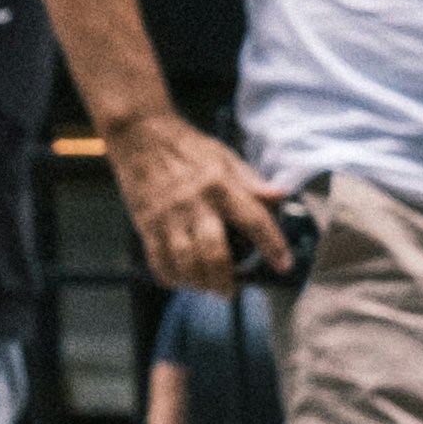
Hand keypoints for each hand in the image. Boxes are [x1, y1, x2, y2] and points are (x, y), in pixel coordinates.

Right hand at [110, 106, 288, 295]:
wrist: (138, 133)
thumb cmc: (186, 145)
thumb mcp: (223, 155)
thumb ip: (251, 180)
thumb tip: (280, 196)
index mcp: (220, 184)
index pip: (253, 219)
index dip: (272, 245)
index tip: (284, 265)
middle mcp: (195, 202)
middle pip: (214, 252)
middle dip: (225, 280)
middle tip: (229, 290)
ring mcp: (168, 215)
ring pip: (185, 262)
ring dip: (198, 283)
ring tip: (206, 287)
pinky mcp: (146, 222)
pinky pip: (157, 259)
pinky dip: (170, 276)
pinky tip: (180, 278)